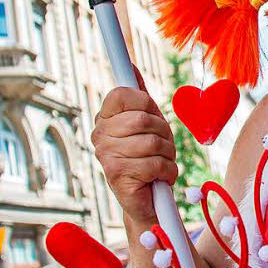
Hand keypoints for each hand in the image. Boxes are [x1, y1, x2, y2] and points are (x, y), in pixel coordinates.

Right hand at [92, 71, 175, 225]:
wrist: (145, 200)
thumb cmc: (147, 157)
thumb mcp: (146, 122)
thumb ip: (138, 96)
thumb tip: (130, 67)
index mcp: (105, 118)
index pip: (123, 93)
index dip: (144, 102)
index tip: (150, 114)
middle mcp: (100, 135)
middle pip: (144, 119)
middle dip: (163, 133)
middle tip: (161, 147)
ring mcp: (106, 155)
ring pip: (153, 142)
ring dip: (167, 154)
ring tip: (160, 163)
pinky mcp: (117, 176)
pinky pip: (155, 163)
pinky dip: (167, 171)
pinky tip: (159, 178)